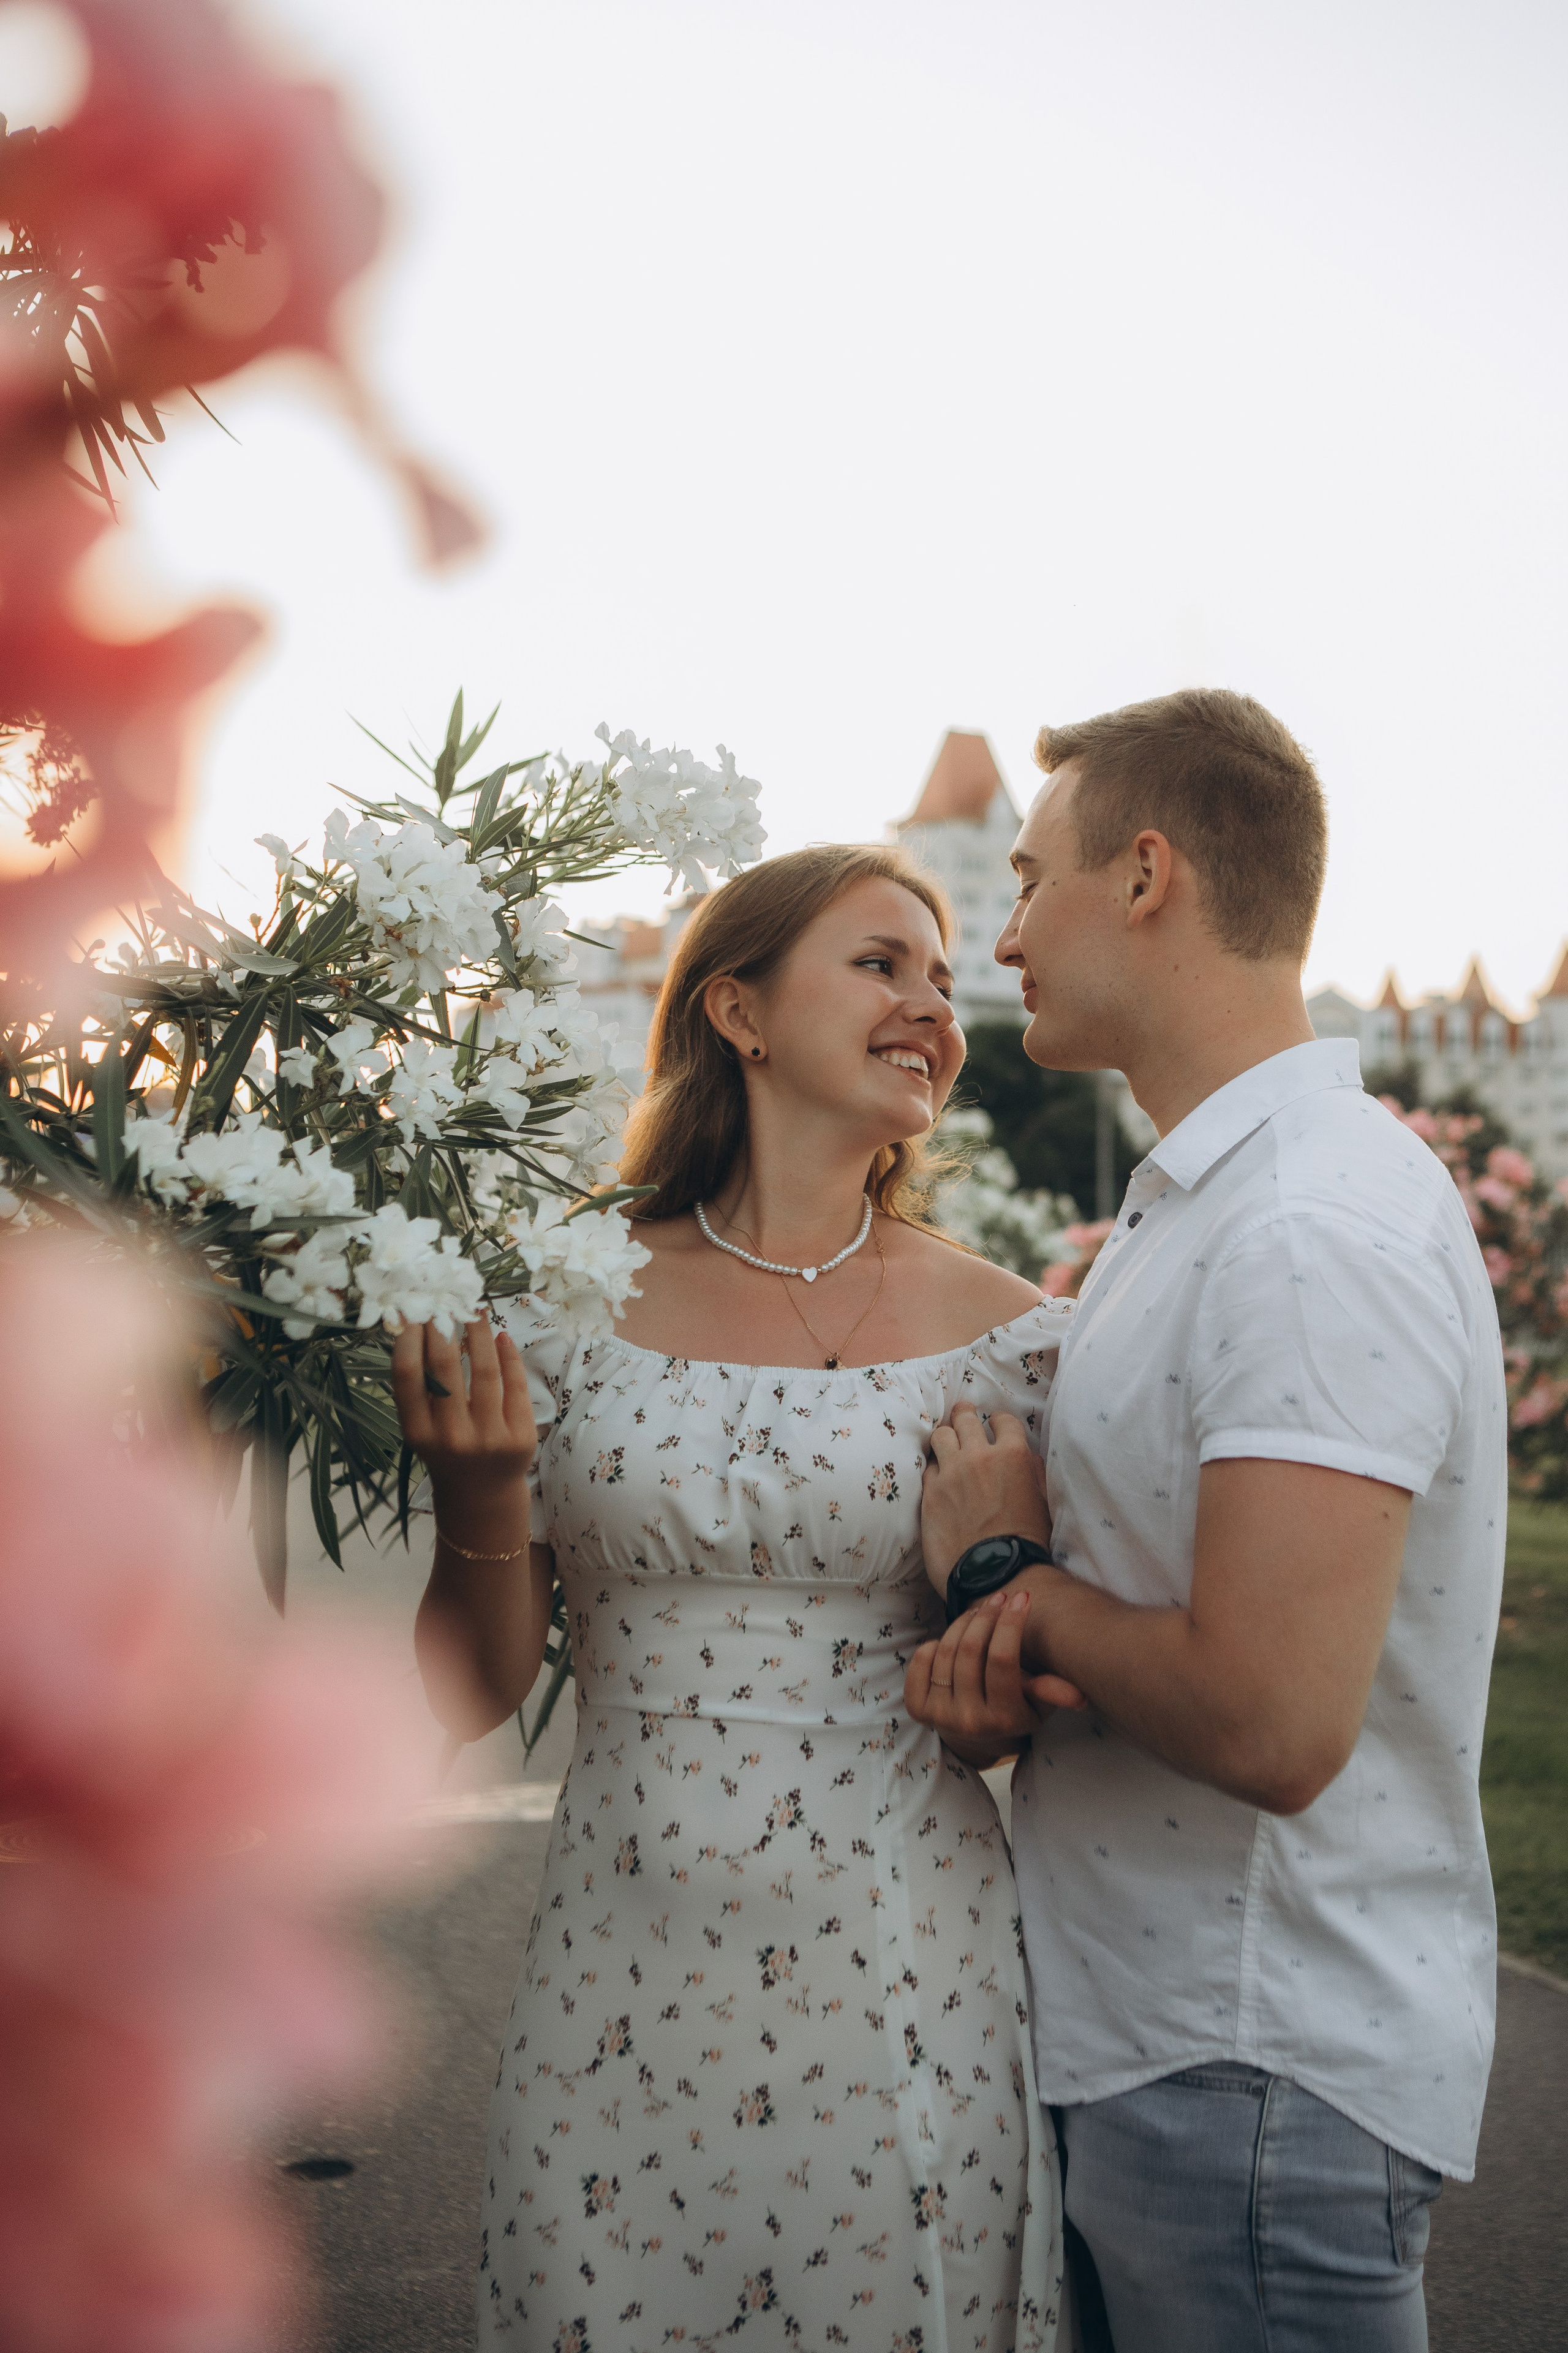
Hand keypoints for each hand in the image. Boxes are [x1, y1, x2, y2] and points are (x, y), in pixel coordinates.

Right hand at [390, 1312, 536, 1545]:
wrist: (481, 1495)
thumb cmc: (446, 1450)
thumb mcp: (422, 1428)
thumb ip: (419, 1388)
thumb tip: (420, 1325)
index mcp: (418, 1434)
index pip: (408, 1377)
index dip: (409, 1338)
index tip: (415, 1313)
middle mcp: (451, 1437)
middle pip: (445, 1367)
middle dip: (444, 1328)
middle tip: (446, 1303)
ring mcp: (489, 1438)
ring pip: (486, 1370)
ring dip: (480, 1333)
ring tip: (476, 1313)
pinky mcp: (521, 1436)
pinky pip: (515, 1384)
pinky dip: (508, 1355)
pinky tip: (501, 1337)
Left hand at [905, 1584, 1085, 1763]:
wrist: (976, 1735)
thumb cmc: (1014, 1709)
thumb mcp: (1037, 1704)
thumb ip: (1050, 1693)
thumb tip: (1078, 1697)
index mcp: (1004, 1719)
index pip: (1003, 1661)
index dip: (1012, 1623)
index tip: (1023, 1596)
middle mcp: (969, 1722)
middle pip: (971, 1650)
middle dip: (988, 1615)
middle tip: (999, 1597)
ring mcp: (940, 1715)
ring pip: (946, 1650)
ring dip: (964, 1622)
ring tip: (980, 1610)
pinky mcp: (918, 1708)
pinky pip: (922, 1659)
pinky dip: (935, 1642)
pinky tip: (954, 1636)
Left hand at [922, 1403, 1050, 1589]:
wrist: (997, 1574)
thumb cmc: (1027, 1542)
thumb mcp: (1041, 1501)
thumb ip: (1032, 1471)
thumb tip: (1024, 1456)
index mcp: (1013, 1455)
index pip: (1003, 1420)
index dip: (999, 1422)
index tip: (995, 1426)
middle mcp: (979, 1456)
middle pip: (964, 1418)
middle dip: (965, 1414)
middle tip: (964, 1415)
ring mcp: (951, 1473)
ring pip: (940, 1435)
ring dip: (946, 1436)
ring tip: (946, 1442)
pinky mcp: (930, 1493)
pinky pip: (927, 1467)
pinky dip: (934, 1467)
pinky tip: (938, 1474)